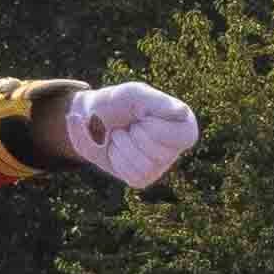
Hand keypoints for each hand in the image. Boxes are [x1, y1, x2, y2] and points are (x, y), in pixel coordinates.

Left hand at [56, 81, 200, 189]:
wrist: (88, 119)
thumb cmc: (115, 103)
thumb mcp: (133, 95)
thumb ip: (157, 101)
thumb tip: (183, 112)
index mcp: (182, 122)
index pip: (186, 136)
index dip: (158, 129)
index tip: (141, 117)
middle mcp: (175, 146)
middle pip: (161, 154)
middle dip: (135, 136)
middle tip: (129, 125)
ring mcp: (159, 165)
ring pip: (146, 167)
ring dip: (124, 147)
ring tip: (119, 135)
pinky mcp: (142, 178)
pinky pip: (134, 177)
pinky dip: (118, 160)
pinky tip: (116, 149)